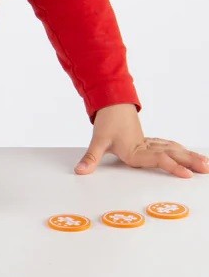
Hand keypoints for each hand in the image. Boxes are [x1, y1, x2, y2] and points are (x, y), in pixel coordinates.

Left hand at [75, 104, 208, 177]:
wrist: (110, 102)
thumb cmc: (106, 121)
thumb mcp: (98, 140)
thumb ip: (91, 157)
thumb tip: (80, 171)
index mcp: (135, 151)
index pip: (157, 159)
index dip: (171, 166)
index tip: (186, 174)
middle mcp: (145, 147)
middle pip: (171, 154)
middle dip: (189, 162)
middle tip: (206, 169)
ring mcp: (149, 143)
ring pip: (173, 150)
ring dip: (189, 156)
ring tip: (206, 164)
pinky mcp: (149, 141)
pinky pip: (168, 146)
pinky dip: (181, 150)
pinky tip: (190, 154)